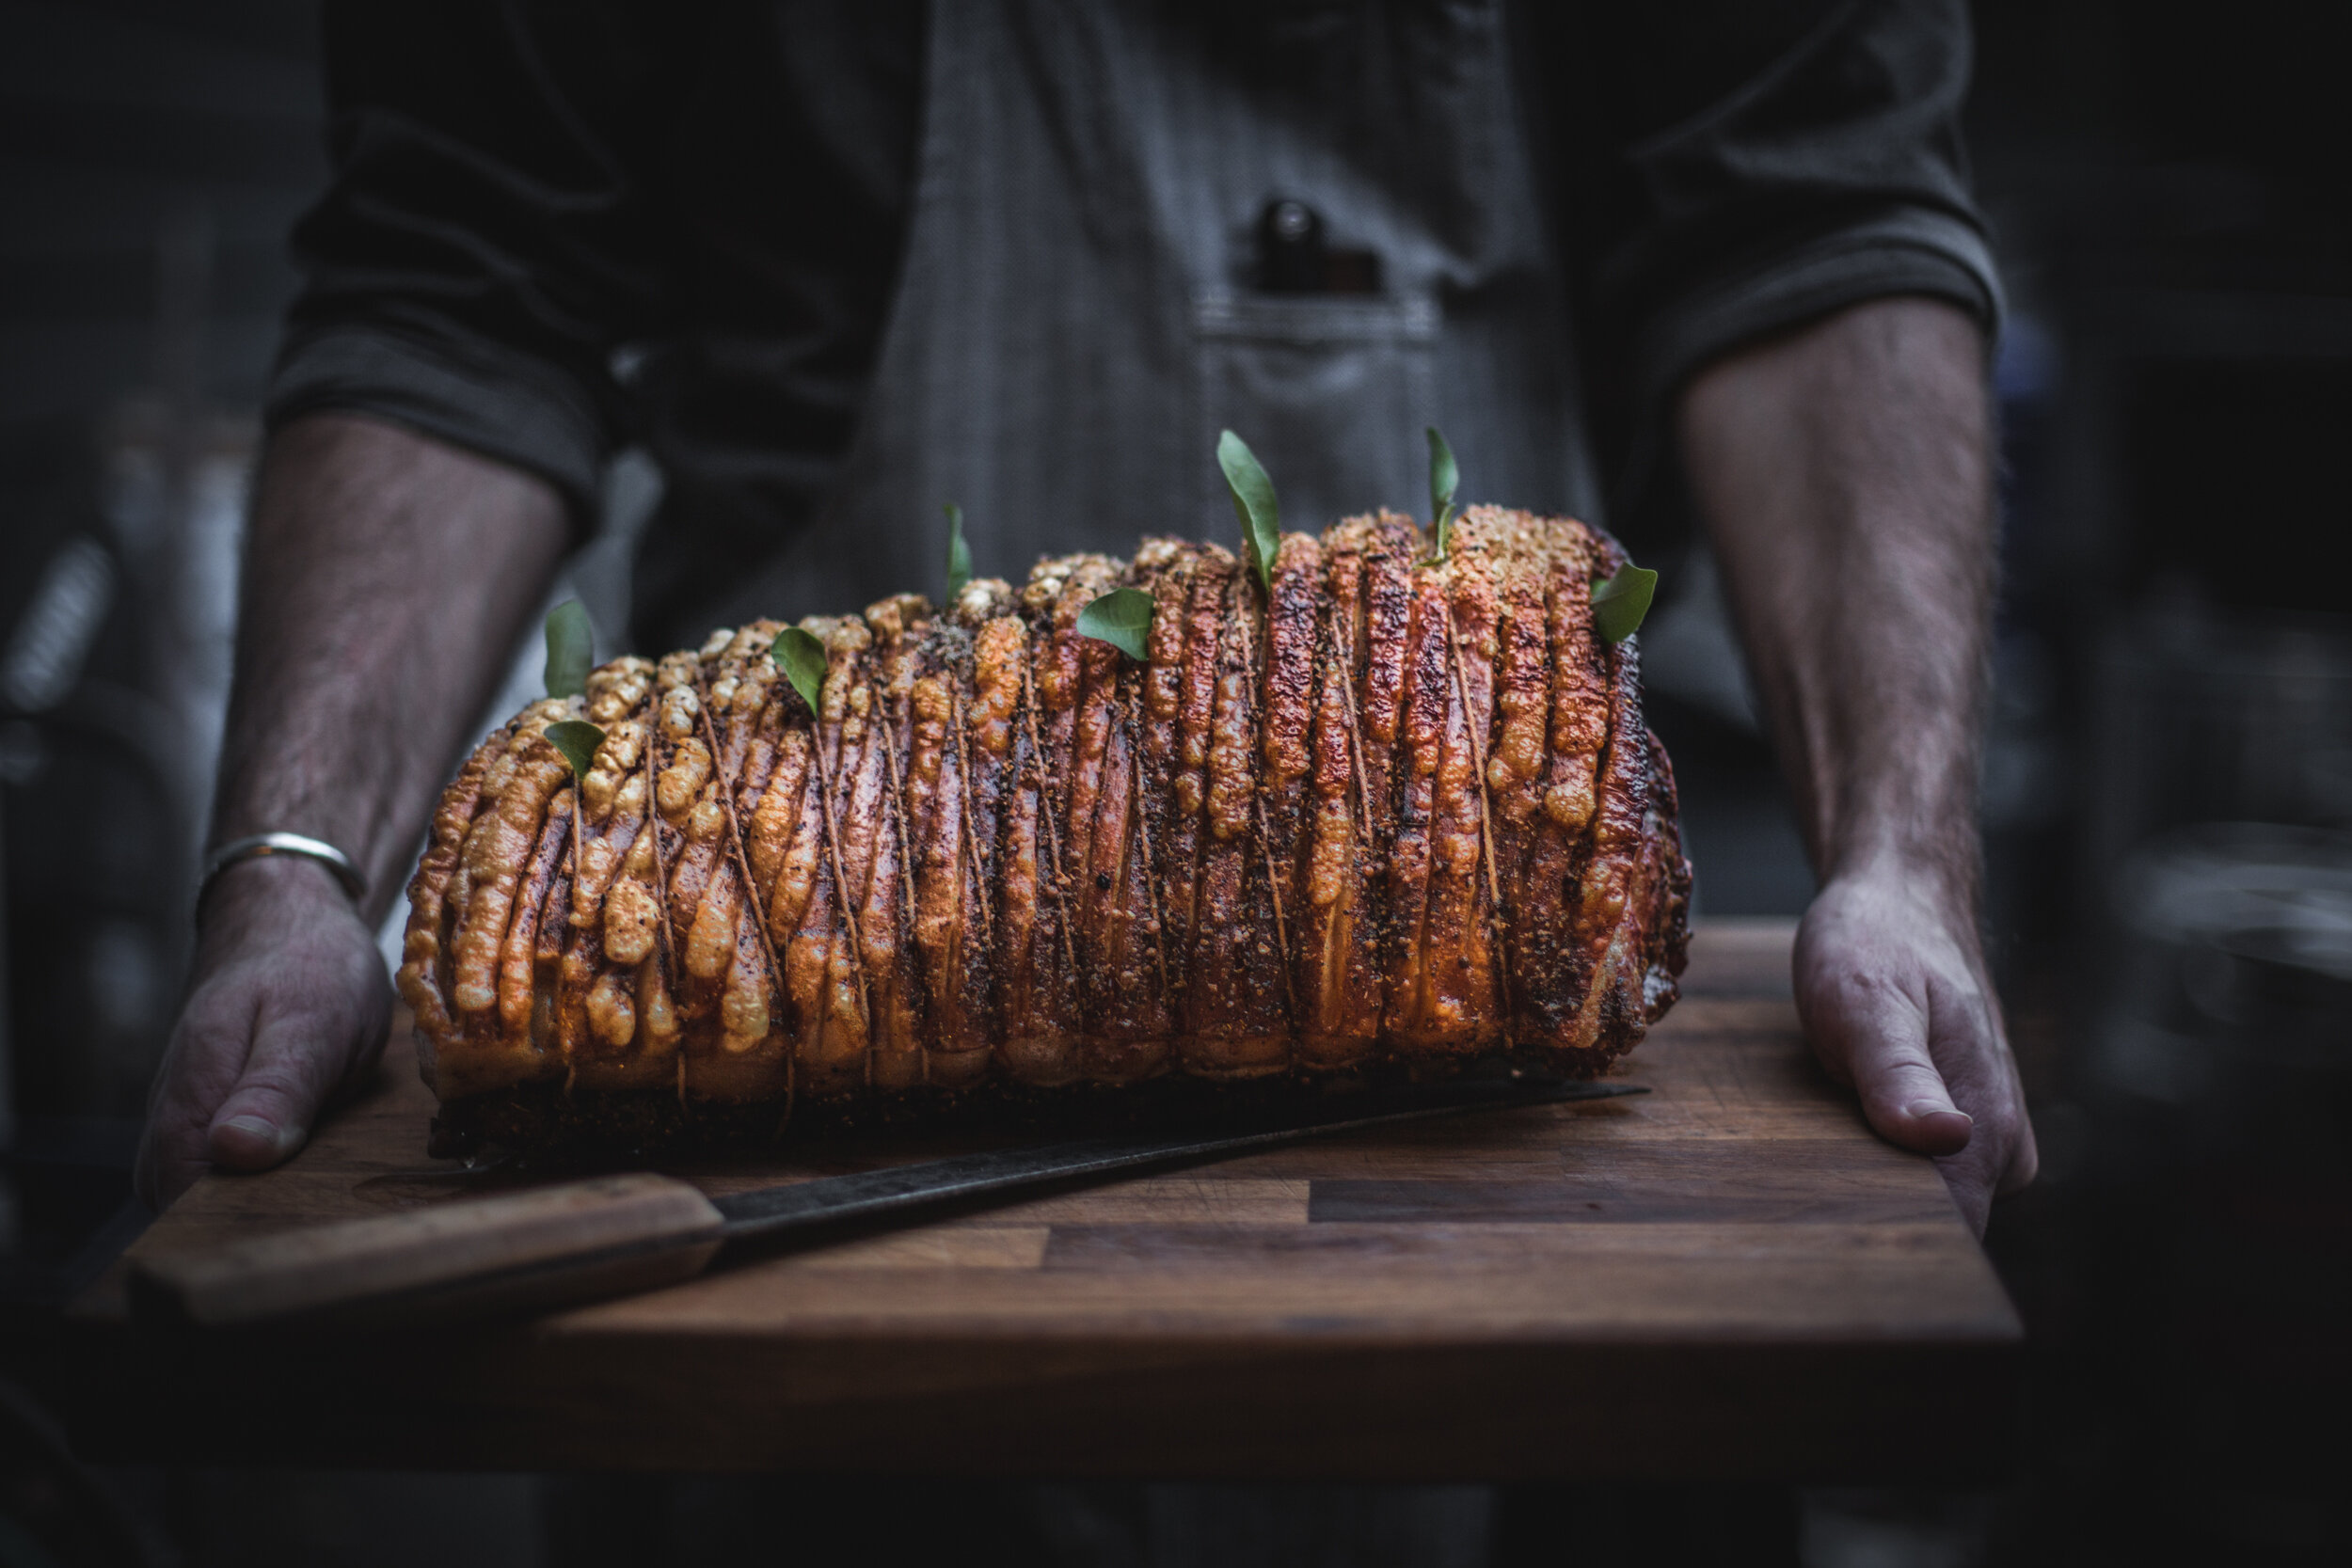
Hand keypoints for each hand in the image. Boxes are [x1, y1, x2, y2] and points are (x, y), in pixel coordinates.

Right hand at [135, 856, 392, 1210]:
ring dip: (267, 1200)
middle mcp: (173, 1120)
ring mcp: (188, 1122)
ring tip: (326, 1192)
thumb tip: (234, 1152)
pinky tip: (313, 1170)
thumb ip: (275, 1088)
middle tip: (328, 1217)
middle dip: (257, 1222)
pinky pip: (230, 1173)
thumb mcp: (311, 1022)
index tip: (298, 1232)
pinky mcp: (211, 1121)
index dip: (240, 1226)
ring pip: (213, 1195)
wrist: (290, 923)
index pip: (185, 1200)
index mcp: (190, 1098)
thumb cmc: (307, 966)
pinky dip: (271, 1178)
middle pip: (195, 1210)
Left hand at [1794, 872, 2036, 1232]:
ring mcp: (1983, 1143)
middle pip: (1932, 1231)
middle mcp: (2001, 1147)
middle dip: (1864, 1224)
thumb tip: (1946, 1136)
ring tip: (1809, 1162)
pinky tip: (1830, 1144)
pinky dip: (1869, 1168)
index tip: (1817, 1240)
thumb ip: (1899, 1072)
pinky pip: (1913, 1177)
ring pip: (1920, 1206)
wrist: (1901, 901)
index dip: (1878, 1245)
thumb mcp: (1868, 1001)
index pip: (1946, 1236)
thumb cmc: (1878, 943)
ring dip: (1863, 1194)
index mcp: (1989, 1127)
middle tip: (1794, 1202)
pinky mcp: (1959, 1134)